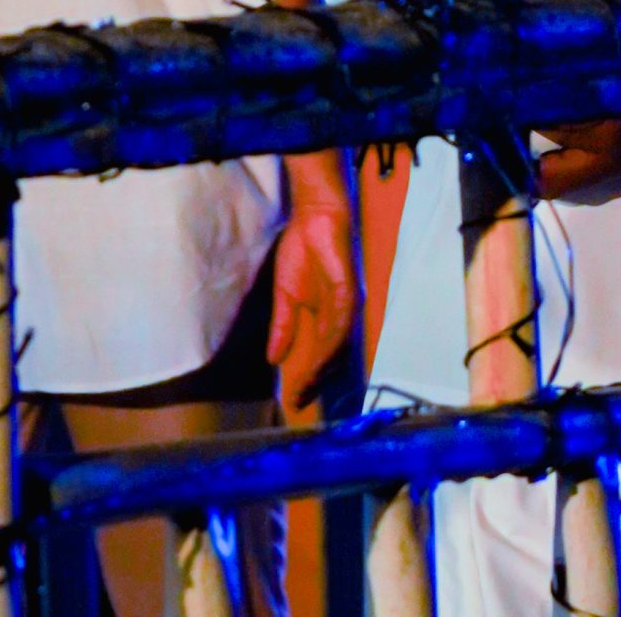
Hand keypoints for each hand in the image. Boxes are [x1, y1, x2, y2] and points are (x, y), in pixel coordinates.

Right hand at [267, 192, 357, 412]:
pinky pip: (342, 322)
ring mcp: (345, 304)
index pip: (320, 355)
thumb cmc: (301, 252)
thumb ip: (283, 327)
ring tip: (306, 385)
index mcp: (326, 318)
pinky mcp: (347, 290)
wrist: (310, 219)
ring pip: (339, 344)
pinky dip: (331, 342)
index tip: (292, 399)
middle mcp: (340, 316)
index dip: (308, 378)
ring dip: (323, 367)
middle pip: (333, 356)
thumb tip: (273, 359)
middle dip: (316, 380)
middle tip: (299, 401)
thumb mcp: (285, 296)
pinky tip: (318, 358)